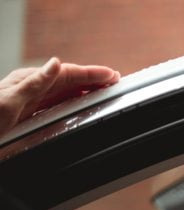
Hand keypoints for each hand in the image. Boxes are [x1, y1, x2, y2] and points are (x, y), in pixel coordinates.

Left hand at [0, 57, 119, 135]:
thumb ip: (34, 83)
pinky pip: (57, 102)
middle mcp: (30, 88)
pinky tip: (78, 103)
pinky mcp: (28, 113)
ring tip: (103, 89)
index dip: (90, 74)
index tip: (112, 75)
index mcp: (28, 82)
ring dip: (85, 88)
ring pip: (64, 91)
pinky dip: (73, 100)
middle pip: (68, 80)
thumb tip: (56, 63)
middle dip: (92, 78)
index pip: (66, 74)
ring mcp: (29, 100)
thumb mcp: (10, 103)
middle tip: (115, 80)